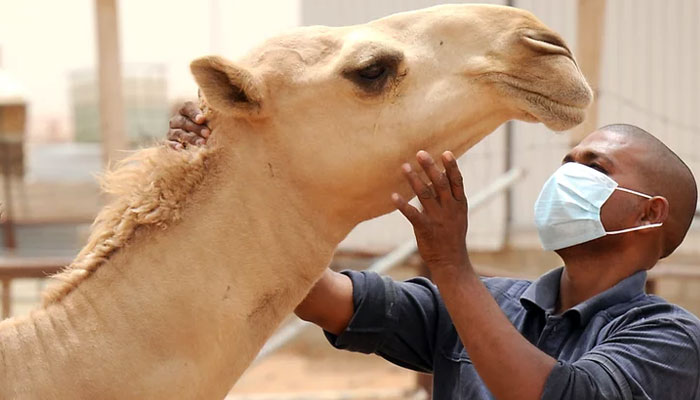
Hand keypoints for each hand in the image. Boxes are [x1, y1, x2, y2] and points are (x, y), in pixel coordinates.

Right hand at [166, 101, 209, 148]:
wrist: (198, 142)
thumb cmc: (207, 127)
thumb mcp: (209, 121)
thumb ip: (212, 117)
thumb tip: (221, 116)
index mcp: (186, 110)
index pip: (188, 108)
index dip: (194, 113)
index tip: (202, 119)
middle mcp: (177, 120)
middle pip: (184, 122)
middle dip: (196, 128)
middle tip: (207, 133)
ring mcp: (172, 131)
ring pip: (179, 133)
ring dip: (190, 138)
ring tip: (202, 143)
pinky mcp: (169, 142)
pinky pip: (169, 143)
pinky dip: (174, 145)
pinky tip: (181, 148)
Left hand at [392, 150, 469, 271]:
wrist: (451, 261)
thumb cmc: (452, 234)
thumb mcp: (457, 214)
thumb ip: (449, 196)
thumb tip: (438, 175)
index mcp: (459, 204)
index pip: (457, 181)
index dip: (452, 167)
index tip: (446, 152)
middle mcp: (450, 209)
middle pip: (440, 184)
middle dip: (431, 167)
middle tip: (420, 153)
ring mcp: (438, 219)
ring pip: (425, 195)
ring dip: (414, 180)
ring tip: (404, 166)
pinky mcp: (425, 229)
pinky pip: (412, 214)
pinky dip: (403, 205)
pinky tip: (393, 196)